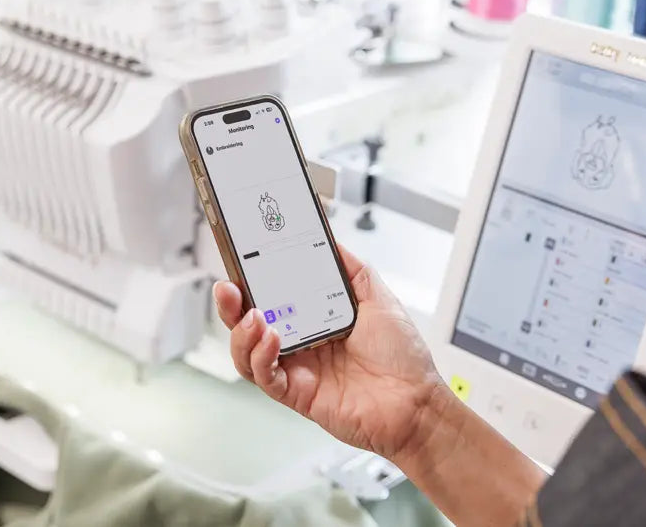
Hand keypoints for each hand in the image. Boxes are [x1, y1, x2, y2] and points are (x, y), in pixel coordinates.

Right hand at [213, 245, 447, 460]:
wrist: (417, 403)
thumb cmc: (403, 358)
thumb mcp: (378, 298)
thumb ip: (351, 269)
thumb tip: (329, 241)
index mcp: (315, 318)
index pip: (271, 296)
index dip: (252, 280)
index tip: (241, 260)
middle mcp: (301, 342)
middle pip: (249, 323)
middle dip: (232, 304)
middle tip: (228, 287)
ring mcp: (297, 369)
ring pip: (247, 351)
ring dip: (242, 332)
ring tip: (253, 316)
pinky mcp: (297, 394)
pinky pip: (265, 377)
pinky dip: (261, 357)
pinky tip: (272, 340)